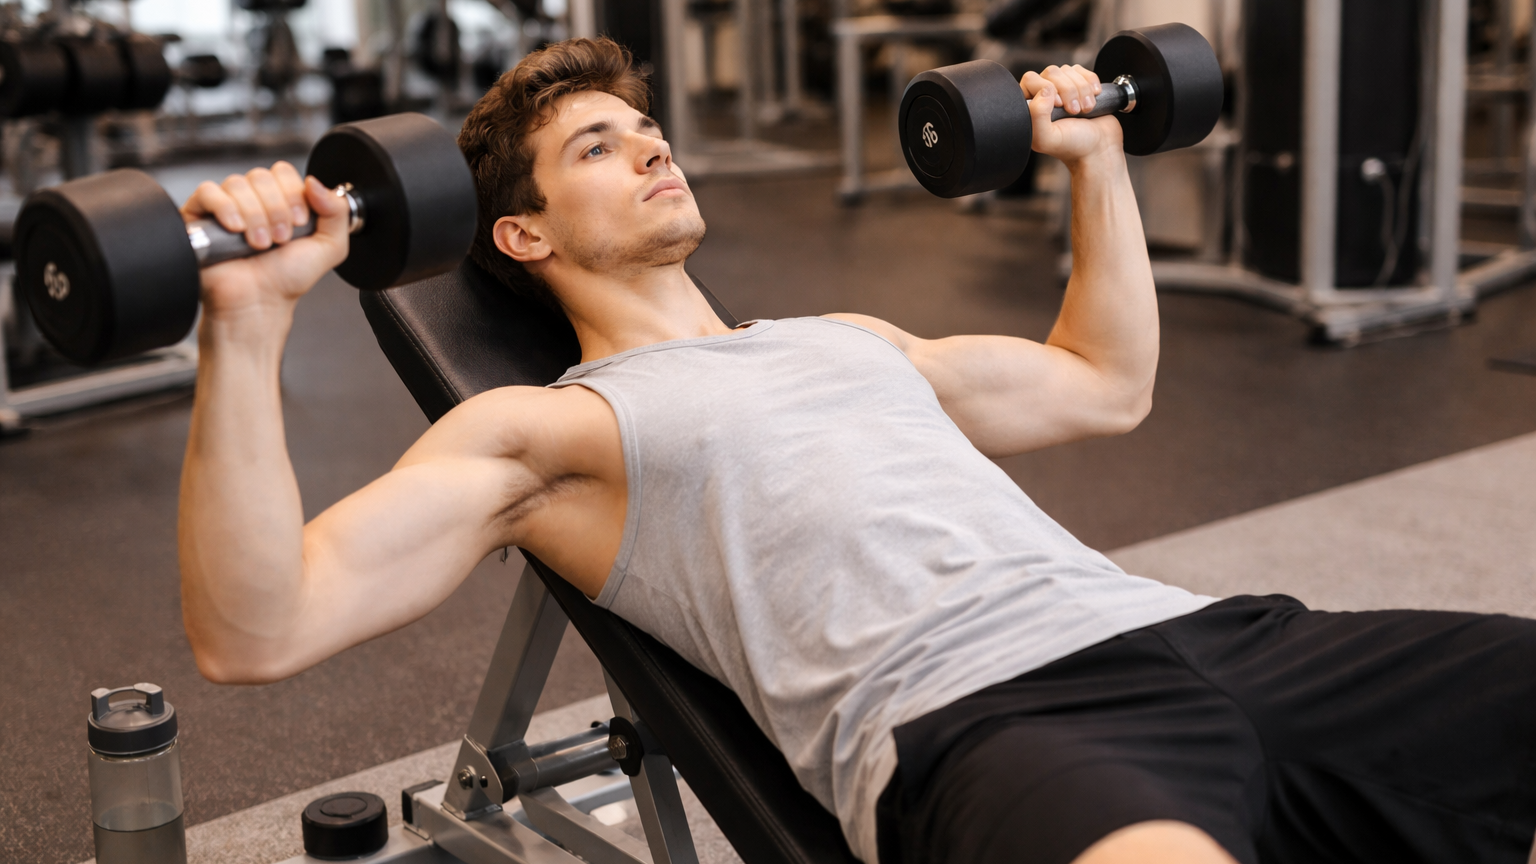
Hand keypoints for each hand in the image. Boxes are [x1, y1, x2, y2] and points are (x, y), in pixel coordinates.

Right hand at [180, 162, 349, 320]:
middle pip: (261, 176)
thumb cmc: (287, 279)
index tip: (299, 223)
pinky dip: (226, 208)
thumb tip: (316, 182)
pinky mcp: (199, 215)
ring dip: (255, 216)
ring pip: (237, 184)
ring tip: (259, 244)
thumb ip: (338, 212)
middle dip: (276, 210)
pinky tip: (236, 229)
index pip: (283, 172)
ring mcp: (225, 205)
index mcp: (280, 200)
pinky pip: (209, 192)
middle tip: (280, 239)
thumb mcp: (329, 247)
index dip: (293, 194)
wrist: (259, 303)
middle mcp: (252, 199)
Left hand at [1020, 65, 1123, 165]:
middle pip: (1051, 72)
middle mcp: (1045, 97)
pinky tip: (1093, 99)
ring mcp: (1064, 89)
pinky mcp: (1081, 84)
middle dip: (1067, 91)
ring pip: (1068, 70)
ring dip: (1081, 90)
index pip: (1030, 80)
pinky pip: (1083, 70)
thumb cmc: (1073, 146)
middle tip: (1073, 111)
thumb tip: (1046, 89)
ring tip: (1084, 110)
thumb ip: (1037, 115)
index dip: (1045, 88)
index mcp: (1031, 108)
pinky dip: (1091, 83)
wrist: (1100, 149)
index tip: (1058, 106)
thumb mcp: (1047, 138)